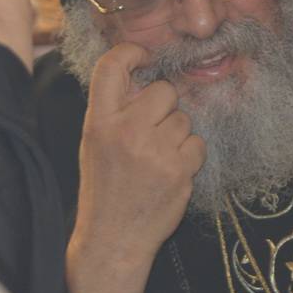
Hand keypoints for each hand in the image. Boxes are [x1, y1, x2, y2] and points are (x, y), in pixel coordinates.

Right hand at [71, 42, 206, 263]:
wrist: (113, 240)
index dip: (131, 53)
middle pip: (164, 90)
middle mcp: (126, 131)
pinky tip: (171, 172)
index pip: (111, 67)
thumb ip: (116, 110)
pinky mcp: (179, 169)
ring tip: (156, 160)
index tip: (143, 57)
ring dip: (177, 136)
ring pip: (184, 119)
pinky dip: (190, 156)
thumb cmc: (106, 188)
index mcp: (99, 123)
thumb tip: (144, 73)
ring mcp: (154, 150)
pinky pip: (197, 143)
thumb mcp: (95, 144)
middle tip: (151, 133)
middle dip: (165, 107)